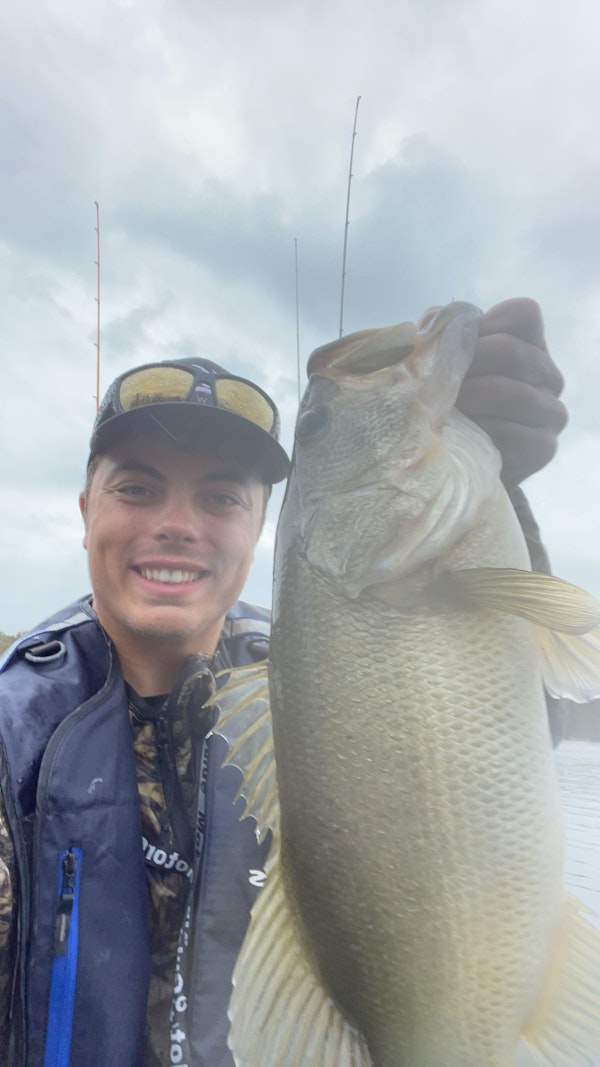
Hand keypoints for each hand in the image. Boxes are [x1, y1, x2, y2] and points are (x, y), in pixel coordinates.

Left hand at [456, 298, 567, 487]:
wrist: (458, 463)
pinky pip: (515, 433)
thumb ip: (439, 336)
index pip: (523, 313)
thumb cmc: (449, 404)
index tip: (455, 347)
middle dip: (466, 365)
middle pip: (511, 352)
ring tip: (443, 410)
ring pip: (512, 392)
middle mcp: (548, 375)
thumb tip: (432, 321)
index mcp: (529, 345)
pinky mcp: (543, 447)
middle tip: (438, 384)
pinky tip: (462, 435)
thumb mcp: (441, 365)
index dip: (484, 325)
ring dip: (469, 400)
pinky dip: (482, 432)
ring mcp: (551, 412)